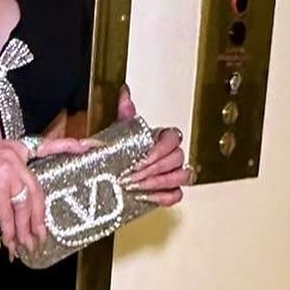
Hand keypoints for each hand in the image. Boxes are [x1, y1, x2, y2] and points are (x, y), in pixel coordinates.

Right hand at [0, 135, 93, 256]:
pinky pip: (8, 214)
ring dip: (24, 230)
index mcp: (13, 148)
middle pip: (36, 190)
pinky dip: (9, 231)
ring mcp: (6, 169)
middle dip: (39, 218)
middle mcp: (13, 155)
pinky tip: (9, 243)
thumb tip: (28, 204)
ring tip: (25, 245)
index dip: (67, 146)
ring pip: (24, 206)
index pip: (45, 146)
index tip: (89, 148)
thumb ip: (11, 176)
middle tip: (41, 237)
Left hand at [118, 83, 194, 204]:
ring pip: (182, 176)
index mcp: (161, 138)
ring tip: (137, 186)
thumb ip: (125, 113)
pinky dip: (163, 196)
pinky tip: (146, 196)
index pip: (173, 138)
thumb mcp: (118, 131)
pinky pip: (177, 195)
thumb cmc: (117, 152)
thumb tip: (125, 93)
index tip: (142, 158)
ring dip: (159, 182)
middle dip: (154, 169)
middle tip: (132, 175)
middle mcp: (169, 155)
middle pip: (177, 159)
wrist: (107, 175)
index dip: (160, 149)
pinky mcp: (167, 192)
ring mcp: (171, 174)